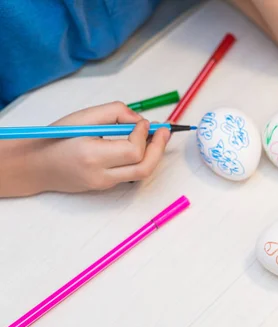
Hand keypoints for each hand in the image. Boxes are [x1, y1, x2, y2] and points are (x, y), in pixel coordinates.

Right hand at [0, 101, 170, 196]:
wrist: (36, 166)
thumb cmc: (56, 138)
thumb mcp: (82, 118)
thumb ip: (114, 113)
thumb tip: (141, 120)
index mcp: (92, 157)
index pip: (132, 151)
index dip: (143, 135)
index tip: (144, 121)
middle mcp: (101, 175)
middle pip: (144, 168)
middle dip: (159, 147)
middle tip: (165, 129)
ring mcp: (105, 184)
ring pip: (141, 173)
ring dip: (154, 153)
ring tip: (157, 135)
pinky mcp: (106, 187)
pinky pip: (131, 173)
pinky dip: (141, 158)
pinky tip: (141, 144)